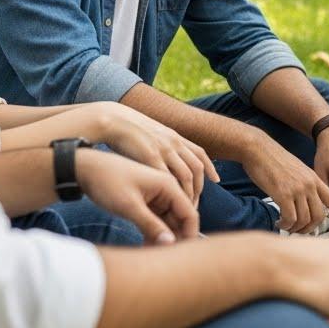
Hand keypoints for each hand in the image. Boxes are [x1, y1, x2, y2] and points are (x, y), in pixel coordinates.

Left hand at [75, 148, 198, 243]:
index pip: (189, 213)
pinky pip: (157, 220)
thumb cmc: (107, 182)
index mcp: (168, 185)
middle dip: (173, 238)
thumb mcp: (129, 206)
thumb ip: (151, 225)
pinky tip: (145, 245)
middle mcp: (167, 190)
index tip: (179, 254)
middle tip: (160, 257)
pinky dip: (154, 232)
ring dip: (162, 237)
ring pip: (168, 222)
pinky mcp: (147, 202)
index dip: (189, 234)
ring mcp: (157, 196)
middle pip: (180, 219)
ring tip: (149, 252)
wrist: (84, 168)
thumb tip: (170, 243)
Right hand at [82, 102, 216, 204]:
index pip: (200, 153)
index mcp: (175, 137)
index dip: (210, 167)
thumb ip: (163, 145)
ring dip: (189, 193)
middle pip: (196, 168)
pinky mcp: (151, 156)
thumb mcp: (152, 134)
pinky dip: (173, 191)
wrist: (112, 119)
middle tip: (195, 204)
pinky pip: (167, 177)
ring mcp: (164, 149)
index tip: (216, 180)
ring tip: (185, 208)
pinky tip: (171, 201)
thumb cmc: (128, 129)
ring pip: (186, 175)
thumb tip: (167, 159)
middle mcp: (174, 142)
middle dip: (199, 188)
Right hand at [244, 136, 328, 232]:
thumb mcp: (298, 170)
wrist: (259, 149)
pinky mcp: (283, 194)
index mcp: (315, 180)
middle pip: (319, 216)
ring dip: (296, 228)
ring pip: (304, 220)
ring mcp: (297, 190)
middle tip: (299, 230)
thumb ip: (306, 185)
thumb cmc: (275, 161)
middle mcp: (309, 185)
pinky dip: (285, 225)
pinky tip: (279, 223)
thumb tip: (307, 204)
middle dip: (310, 228)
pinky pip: (290, 219)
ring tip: (287, 227)